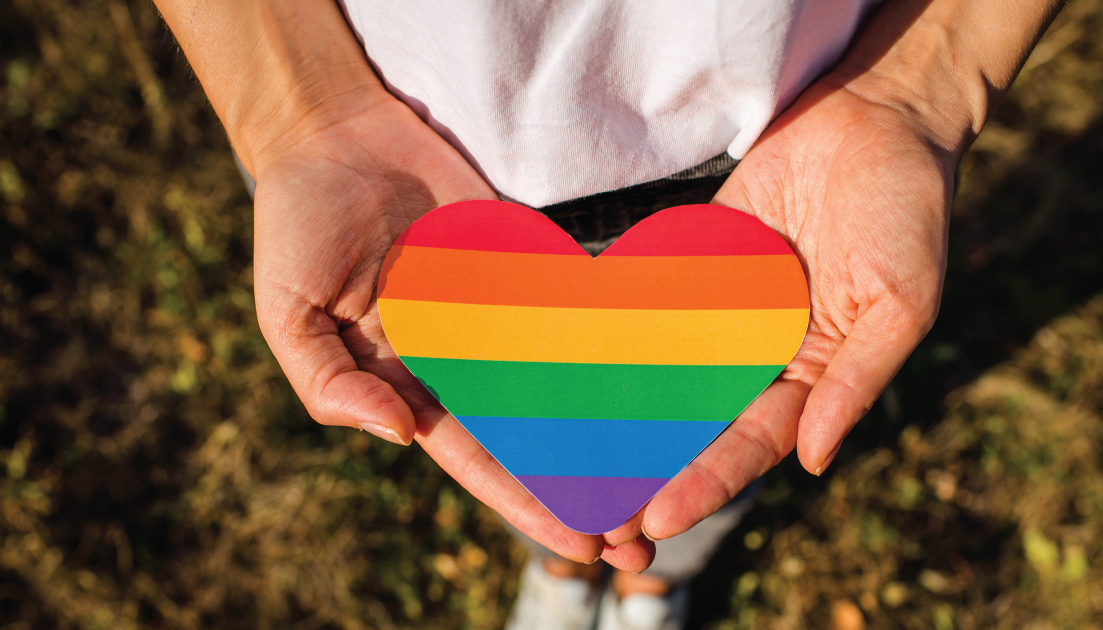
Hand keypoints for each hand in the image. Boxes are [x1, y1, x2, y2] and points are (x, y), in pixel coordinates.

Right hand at [251, 97, 655, 569]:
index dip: (528, 503)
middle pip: (535, 437)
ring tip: (668, 478)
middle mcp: (463, 360)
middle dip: (584, 490)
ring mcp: (500, 313)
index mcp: (408, 384)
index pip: (478, 459)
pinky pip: (575, 312)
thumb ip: (330, 383)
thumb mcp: (289, 314)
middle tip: (641, 542)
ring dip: (612, 433)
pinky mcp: (527, 264)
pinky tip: (662, 384)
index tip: (582, 544)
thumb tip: (399, 436)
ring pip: (566, 385)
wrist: (337, 134)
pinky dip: (616, 348)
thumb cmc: (298, 226)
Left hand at [604, 0, 1062, 544]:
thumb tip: (812, 462)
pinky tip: (572, 366)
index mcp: (815, 374)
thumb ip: (855, 382)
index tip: (658, 518)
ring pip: (669, 373)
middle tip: (597, 513)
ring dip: (625, 414)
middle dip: (652, 466)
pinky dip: (618, 336)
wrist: (876, 116)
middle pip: (699, 421)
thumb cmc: (906, 212)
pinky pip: (655, 305)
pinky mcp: (698, 262)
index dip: (707, 482)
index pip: (752, 442)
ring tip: (573, 457)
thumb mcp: (900, 305)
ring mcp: (726, 308)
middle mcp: (765, 351)